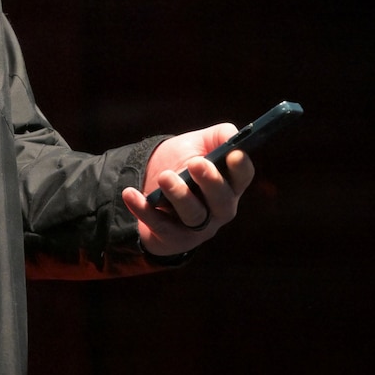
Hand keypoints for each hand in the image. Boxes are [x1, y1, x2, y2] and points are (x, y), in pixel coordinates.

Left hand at [120, 123, 254, 255]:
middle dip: (210, 182)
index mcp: (230, 184)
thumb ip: (220, 136)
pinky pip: (159, 225)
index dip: (241, 167)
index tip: (234, 153)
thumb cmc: (183, 162)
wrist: (152, 184)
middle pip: (221, 201)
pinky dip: (144, 210)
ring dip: (179, 195)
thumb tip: (233, 138)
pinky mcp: (172, 238)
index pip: (243, 178)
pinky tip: (131, 194)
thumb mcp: (201, 144)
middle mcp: (219, 209)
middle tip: (195, 163)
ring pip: (193, 215)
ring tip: (164, 177)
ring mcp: (198, 227)